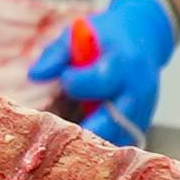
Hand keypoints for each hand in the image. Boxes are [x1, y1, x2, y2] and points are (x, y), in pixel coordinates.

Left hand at [31, 0, 178, 146]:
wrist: (144, 37)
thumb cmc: (105, 37)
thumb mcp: (80, 33)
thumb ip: (57, 54)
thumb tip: (35, 75)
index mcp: (122, 62)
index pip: (102, 80)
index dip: (78, 83)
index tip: (64, 79)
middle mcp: (137, 89)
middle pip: (113, 119)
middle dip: (85, 128)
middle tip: (59, 131)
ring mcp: (143, 110)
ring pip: (117, 137)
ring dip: (92, 143)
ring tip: (68, 141)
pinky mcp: (141, 124)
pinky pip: (121, 141)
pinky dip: (102, 146)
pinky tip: (82, 143)